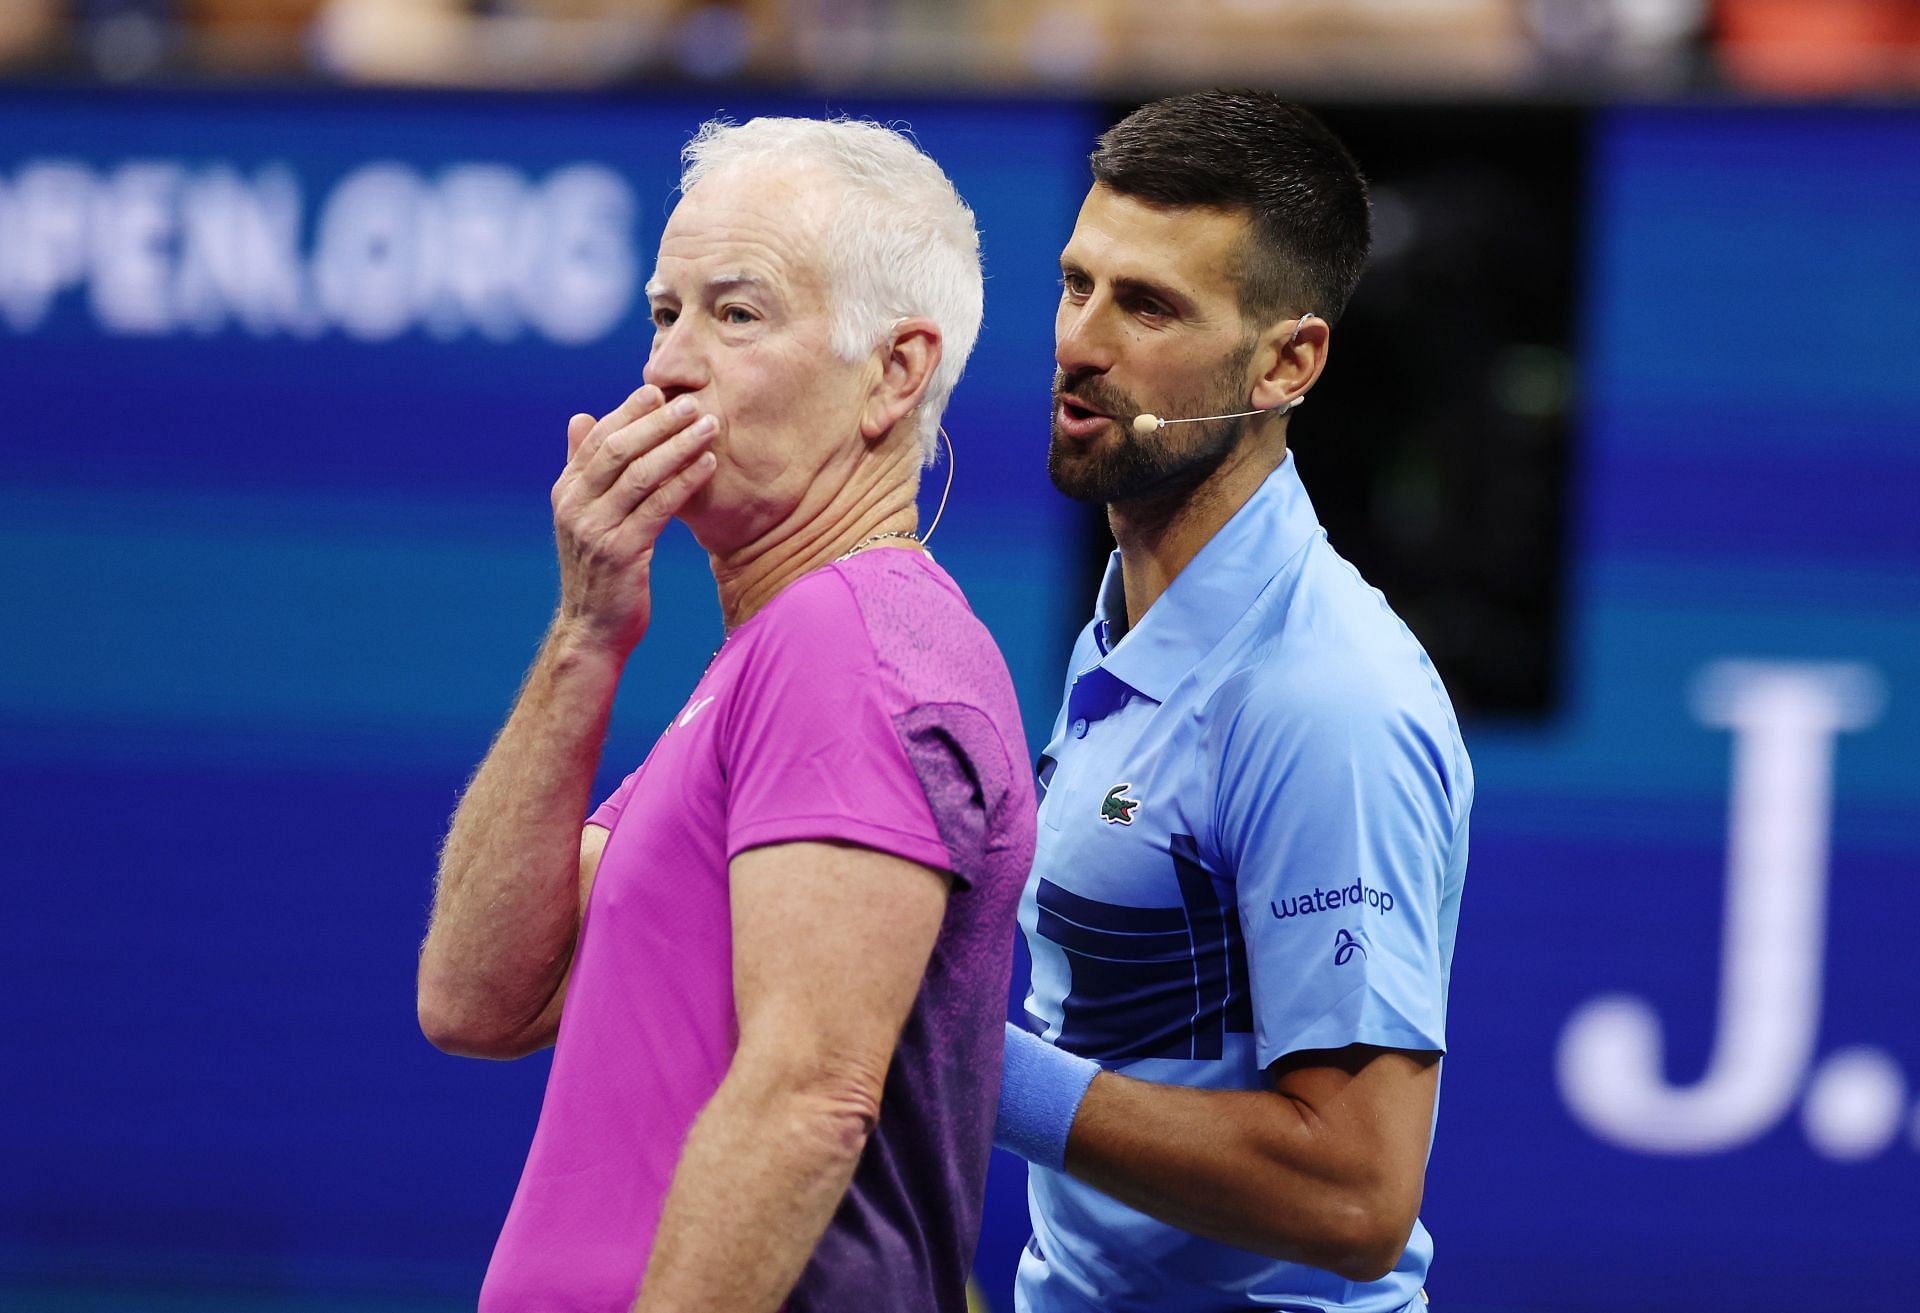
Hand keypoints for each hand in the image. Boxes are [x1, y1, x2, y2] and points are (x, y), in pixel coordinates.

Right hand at [549, 384, 716, 658]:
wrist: (593, 628)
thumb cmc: (600, 569)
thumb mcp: (586, 516)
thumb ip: (584, 469)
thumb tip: (580, 418)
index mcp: (566, 491)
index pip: (598, 439)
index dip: (628, 412)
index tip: (660, 390)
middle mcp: (574, 506)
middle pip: (618, 450)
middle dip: (657, 422)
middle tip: (692, 402)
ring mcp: (595, 529)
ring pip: (640, 475)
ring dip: (678, 446)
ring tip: (710, 426)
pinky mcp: (621, 552)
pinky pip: (658, 508)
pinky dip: (685, 482)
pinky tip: (709, 466)